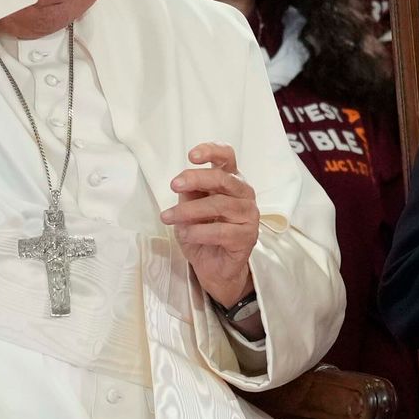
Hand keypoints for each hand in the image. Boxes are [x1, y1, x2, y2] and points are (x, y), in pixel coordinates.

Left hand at [164, 143, 259, 307]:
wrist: (213, 267)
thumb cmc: (202, 233)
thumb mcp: (188, 209)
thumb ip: (188, 193)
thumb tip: (182, 182)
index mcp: (230, 181)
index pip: (228, 157)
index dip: (212, 151)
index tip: (191, 156)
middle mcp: (244, 194)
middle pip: (223, 178)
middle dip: (196, 179)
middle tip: (173, 185)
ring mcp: (249, 215)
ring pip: (219, 205)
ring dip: (189, 211)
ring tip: (169, 218)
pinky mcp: (248, 236)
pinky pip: (221, 231)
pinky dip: (199, 232)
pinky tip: (185, 234)